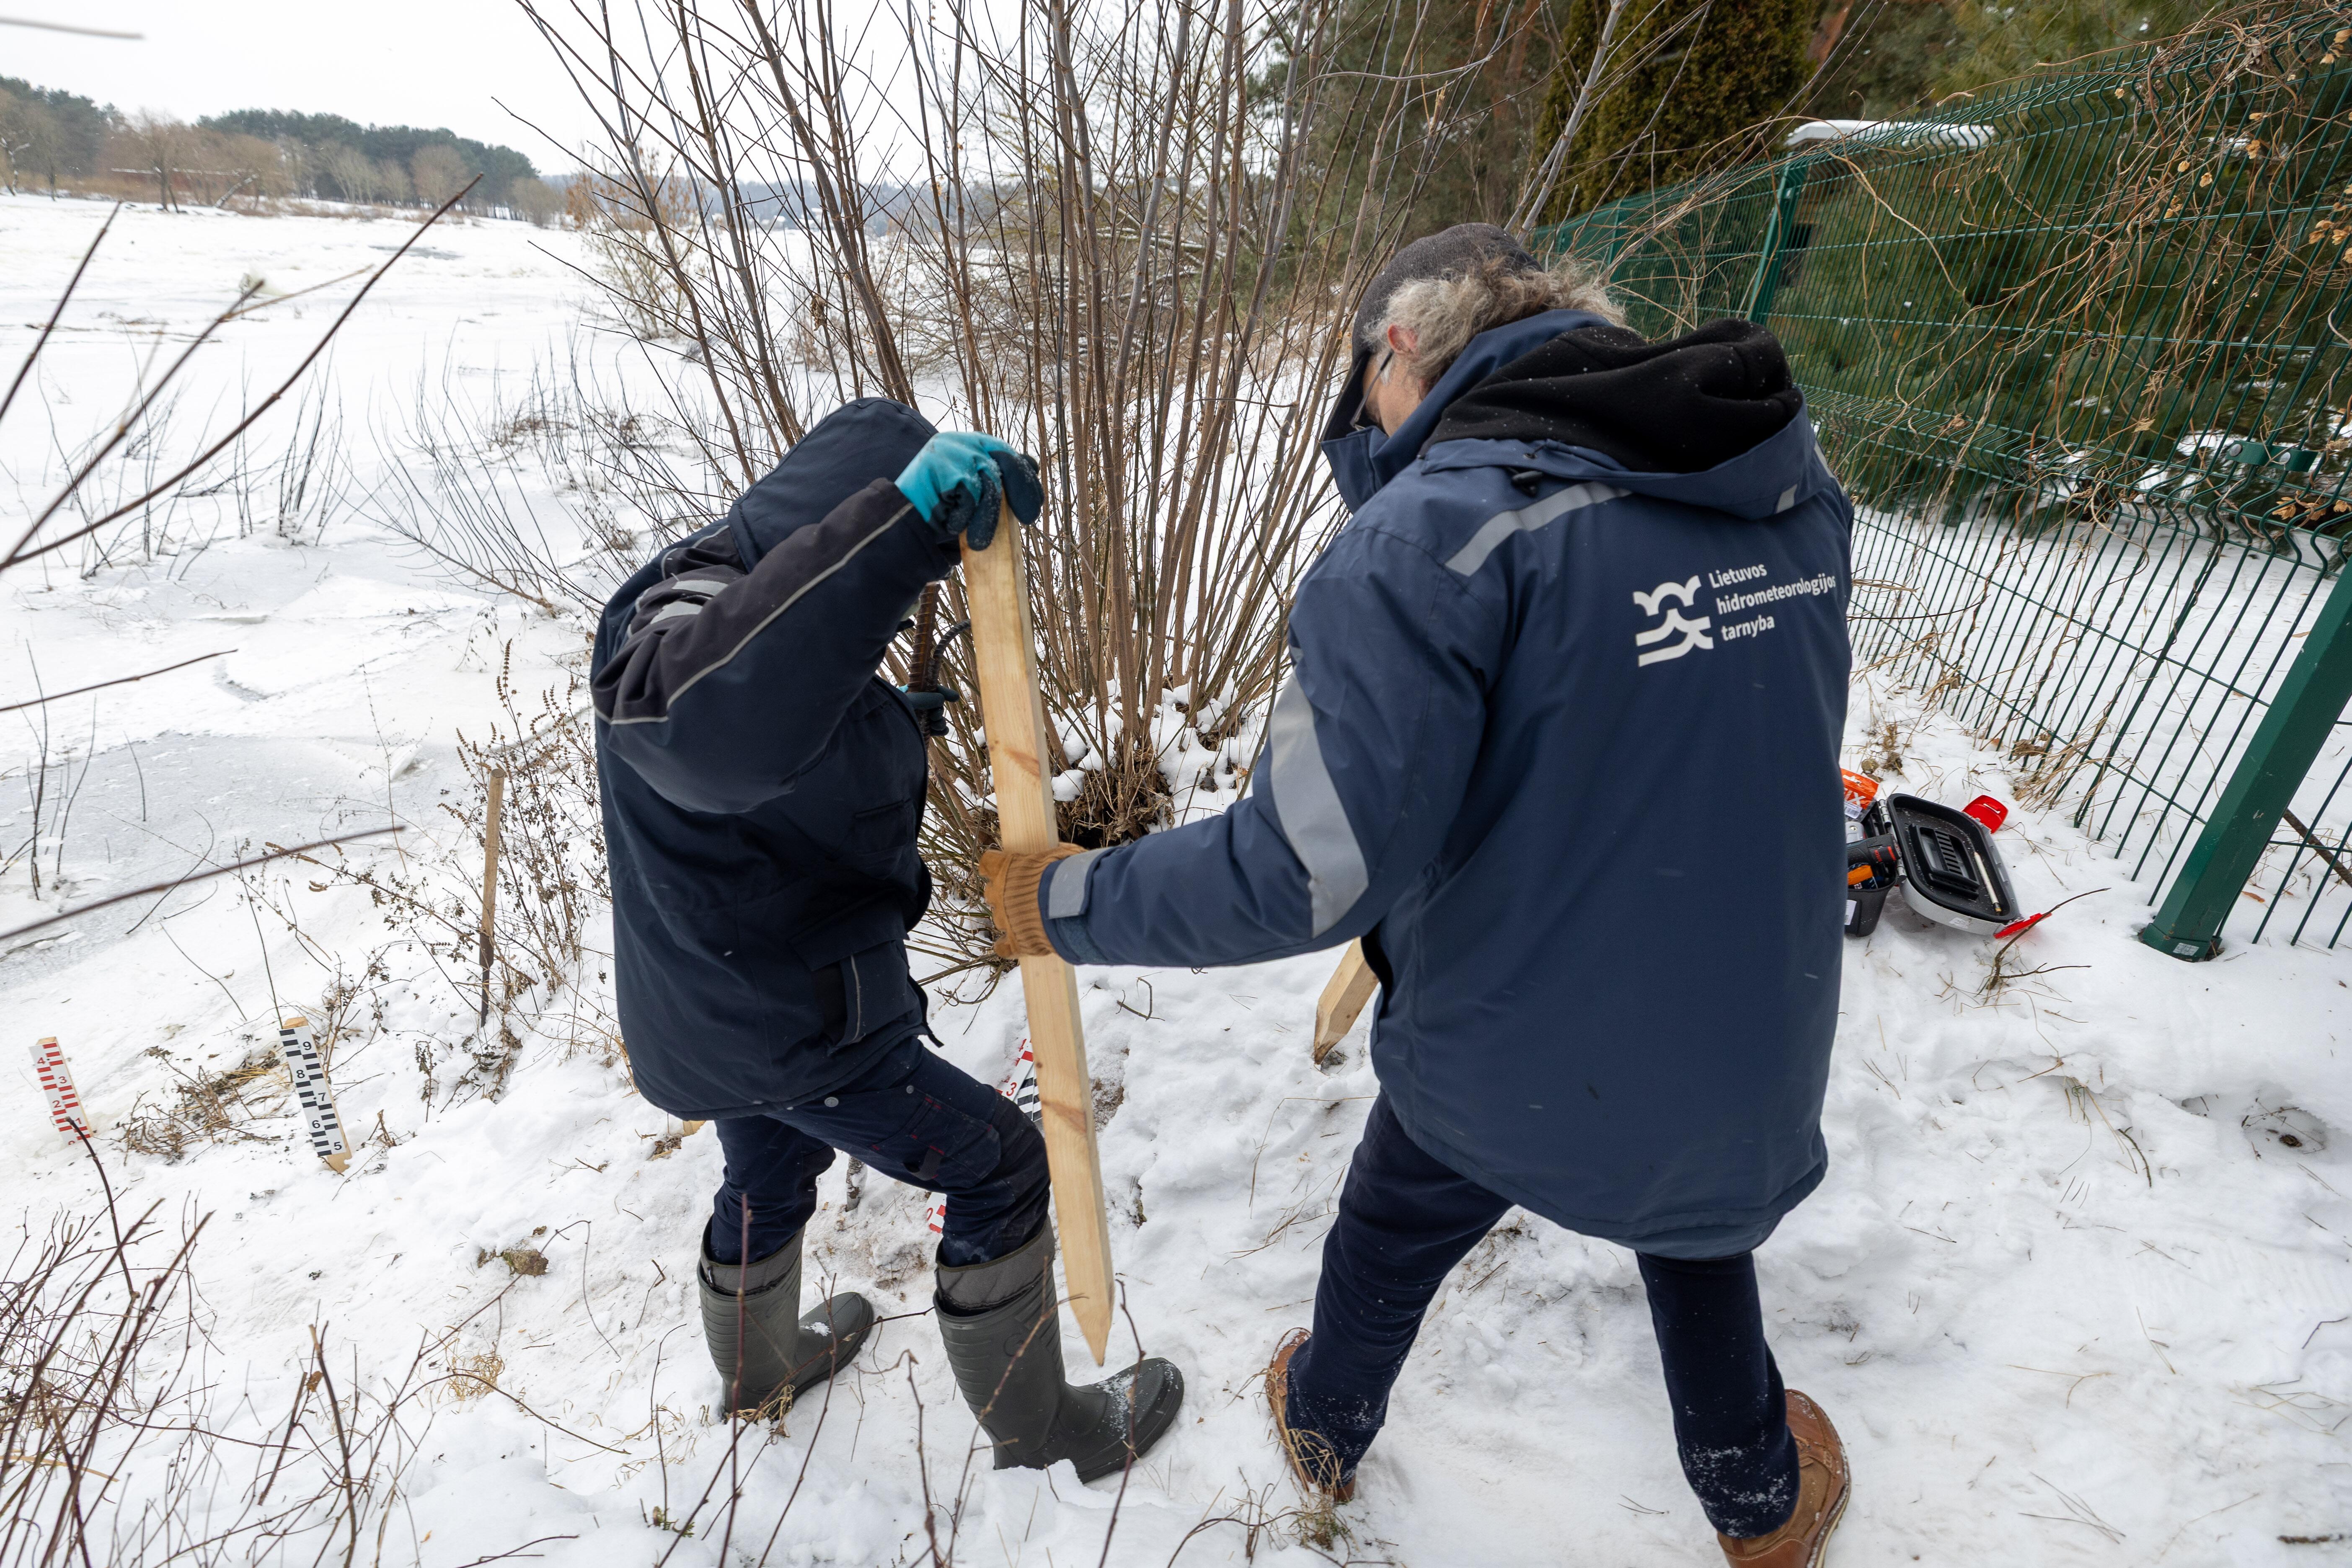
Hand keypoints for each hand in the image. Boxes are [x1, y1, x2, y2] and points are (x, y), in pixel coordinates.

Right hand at [895, 432, 1042, 550]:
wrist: (901, 517)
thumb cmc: (939, 508)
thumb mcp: (972, 489)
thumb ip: (994, 477)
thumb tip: (1031, 467)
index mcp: (971, 443)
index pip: (1008, 454)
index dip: (1025, 477)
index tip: (1033, 504)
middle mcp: (963, 441)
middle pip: (1007, 462)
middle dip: (1023, 490)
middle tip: (1029, 517)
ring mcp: (953, 451)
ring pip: (990, 484)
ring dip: (987, 518)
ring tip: (979, 541)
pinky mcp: (945, 465)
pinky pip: (971, 495)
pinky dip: (965, 516)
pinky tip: (952, 523)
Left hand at [976, 844, 1084, 958]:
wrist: (1071, 905)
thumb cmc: (1066, 875)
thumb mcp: (1060, 856)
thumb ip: (1050, 856)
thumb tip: (1057, 852)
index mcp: (1005, 869)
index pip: (988, 862)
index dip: (994, 865)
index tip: (1002, 867)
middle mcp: (998, 894)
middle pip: (991, 892)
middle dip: (1003, 893)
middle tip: (1020, 894)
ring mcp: (1004, 919)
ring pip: (999, 918)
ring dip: (1011, 917)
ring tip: (1029, 918)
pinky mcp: (1015, 942)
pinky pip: (1003, 947)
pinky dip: (1007, 946)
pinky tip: (1017, 944)